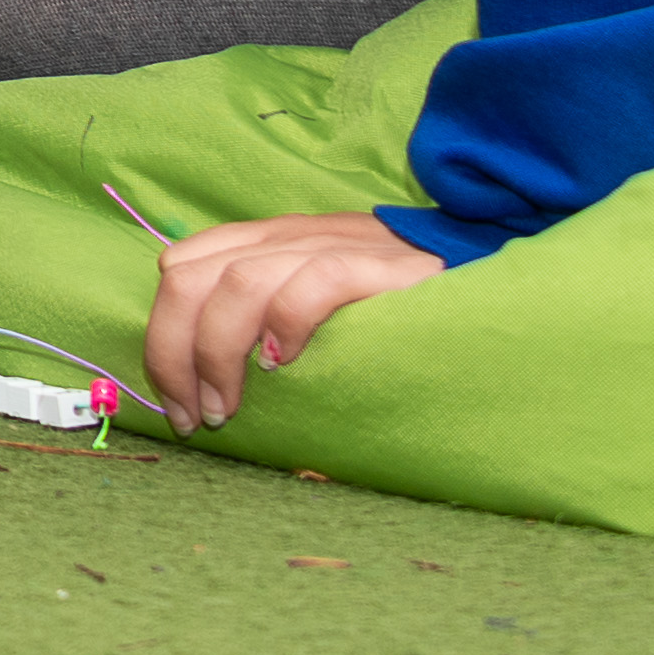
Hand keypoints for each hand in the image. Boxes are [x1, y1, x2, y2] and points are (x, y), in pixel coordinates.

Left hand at [138, 210, 446, 429]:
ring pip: (239, 283)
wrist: (491, 289)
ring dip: (218, 354)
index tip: (174, 401)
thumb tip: (203, 373)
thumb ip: (265, 319)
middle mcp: (293, 236)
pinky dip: (287, 324)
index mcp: (270, 241)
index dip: (162, 335)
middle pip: (191, 278)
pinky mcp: (384, 268)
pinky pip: (316, 281)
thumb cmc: (399, 315)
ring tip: (227, 410)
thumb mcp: (317, 309)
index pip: (181, 267)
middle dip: (173, 353)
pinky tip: (288, 367)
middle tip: (193, 418)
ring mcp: (337, 246)